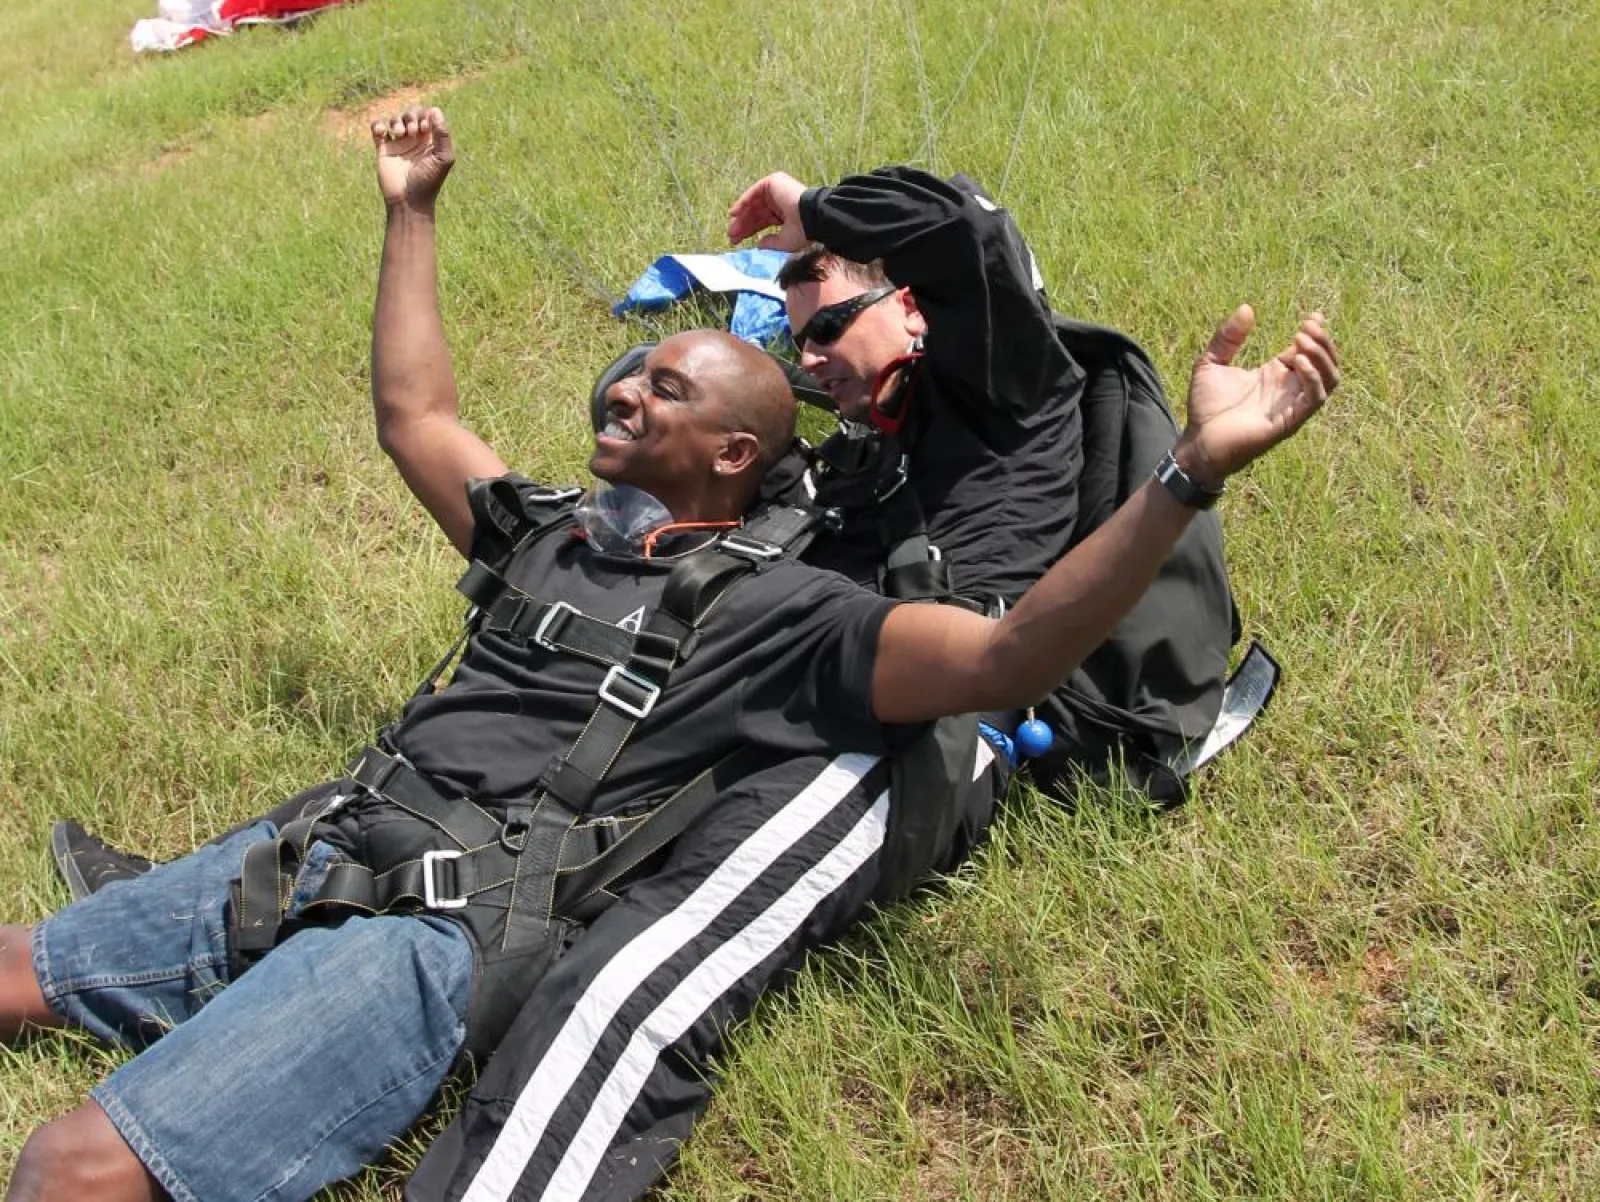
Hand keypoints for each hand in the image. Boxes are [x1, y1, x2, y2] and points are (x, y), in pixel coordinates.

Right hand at [372, 105, 454, 211]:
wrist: (408, 200)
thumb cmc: (429, 181)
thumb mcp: (443, 158)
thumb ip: (443, 135)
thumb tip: (435, 110)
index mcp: (431, 141)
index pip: (428, 116)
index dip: (425, 115)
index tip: (424, 128)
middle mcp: (415, 140)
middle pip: (411, 113)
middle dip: (410, 116)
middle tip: (413, 131)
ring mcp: (398, 144)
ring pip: (394, 119)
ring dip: (396, 120)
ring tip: (398, 133)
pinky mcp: (383, 149)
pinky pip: (377, 128)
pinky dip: (377, 124)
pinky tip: (381, 132)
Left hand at [727, 171, 808, 249]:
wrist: (812, 218)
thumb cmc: (804, 231)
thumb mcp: (785, 241)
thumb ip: (771, 242)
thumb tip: (758, 244)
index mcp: (785, 213)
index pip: (763, 221)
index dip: (750, 230)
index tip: (737, 241)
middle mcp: (780, 200)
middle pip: (756, 213)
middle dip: (743, 226)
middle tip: (731, 237)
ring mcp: (777, 190)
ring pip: (753, 204)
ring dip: (741, 217)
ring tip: (731, 230)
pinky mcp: (774, 182)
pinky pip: (754, 192)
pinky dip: (743, 202)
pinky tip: (734, 214)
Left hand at [1174, 306, 1339, 486]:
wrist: (1198, 442)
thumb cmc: (1205, 408)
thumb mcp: (1210, 363)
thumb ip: (1227, 337)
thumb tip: (1247, 308)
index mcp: (1274, 375)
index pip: (1307, 351)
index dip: (1315, 332)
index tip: (1313, 315)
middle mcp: (1288, 389)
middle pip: (1325, 362)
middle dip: (1322, 341)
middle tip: (1307, 325)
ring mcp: (1291, 406)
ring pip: (1329, 379)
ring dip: (1323, 357)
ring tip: (1302, 339)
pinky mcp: (1289, 421)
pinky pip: (1316, 399)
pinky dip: (1314, 378)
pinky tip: (1297, 361)